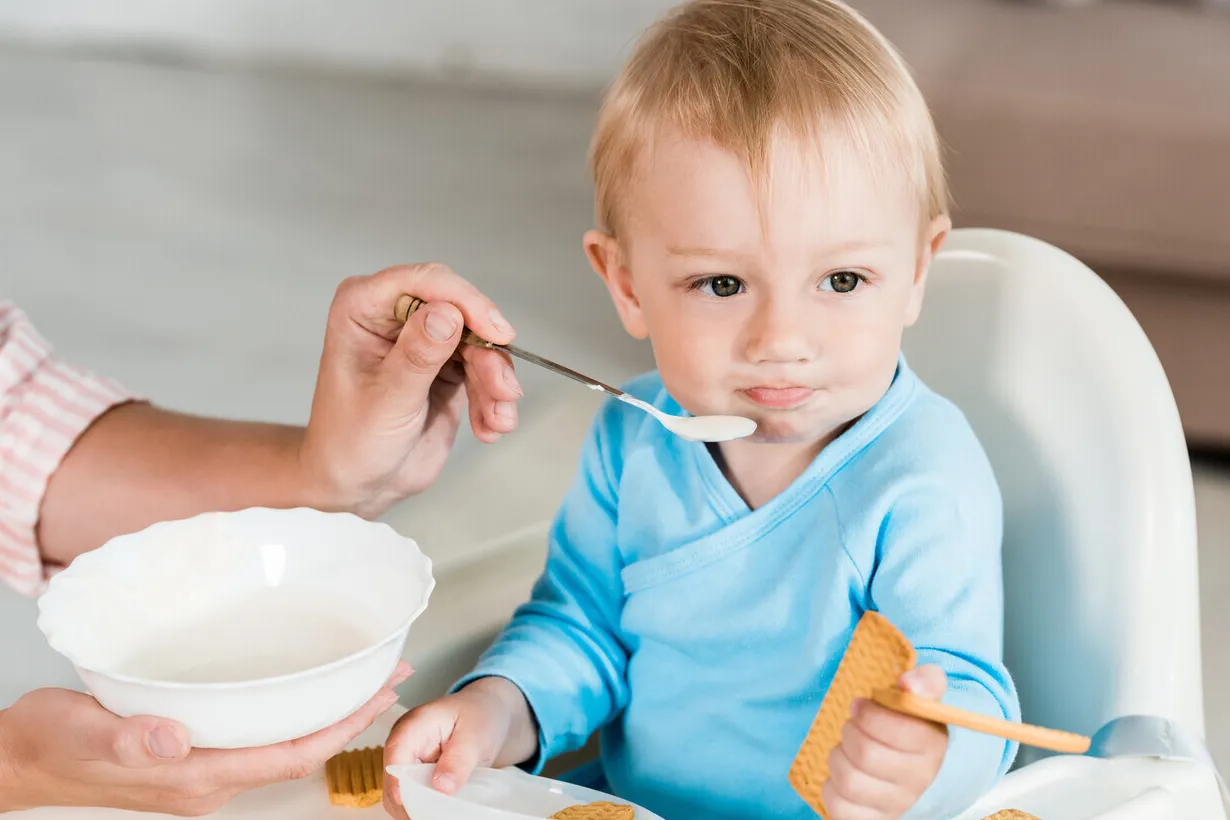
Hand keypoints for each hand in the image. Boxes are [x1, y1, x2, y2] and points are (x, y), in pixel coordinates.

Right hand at [0, 662, 410, 814]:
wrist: (20, 760)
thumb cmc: (49, 743)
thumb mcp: (83, 732)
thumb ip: (130, 737)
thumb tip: (176, 736)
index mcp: (197, 776)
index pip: (290, 755)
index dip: (342, 726)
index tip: (380, 694)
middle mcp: (208, 780)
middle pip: (298, 751)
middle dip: (349, 717)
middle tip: (389, 677)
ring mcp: (200, 772)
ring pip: (280, 746)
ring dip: (323, 716)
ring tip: (359, 681)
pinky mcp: (189, 757)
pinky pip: (255, 740)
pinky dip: (288, 716)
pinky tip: (297, 692)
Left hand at [299, 263, 523, 517]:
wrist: (360, 485)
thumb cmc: (351, 442)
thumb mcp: (386, 401)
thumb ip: (417, 356)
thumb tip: (448, 314)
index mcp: (364, 307)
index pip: (425, 282)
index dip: (466, 302)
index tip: (496, 334)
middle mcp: (398, 316)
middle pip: (463, 312)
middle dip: (488, 355)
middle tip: (503, 392)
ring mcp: (426, 340)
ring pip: (481, 343)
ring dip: (496, 383)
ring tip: (496, 420)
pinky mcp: (448, 367)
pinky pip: (486, 371)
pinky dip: (494, 399)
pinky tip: (489, 427)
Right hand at [382, 677, 537, 818]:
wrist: (487, 713)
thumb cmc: (479, 716)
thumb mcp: (475, 737)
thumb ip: (458, 761)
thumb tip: (441, 787)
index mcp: (414, 725)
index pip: (396, 753)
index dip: (397, 780)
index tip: (407, 803)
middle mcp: (403, 743)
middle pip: (393, 778)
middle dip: (408, 800)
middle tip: (434, 814)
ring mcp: (406, 760)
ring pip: (397, 793)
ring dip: (414, 807)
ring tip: (437, 814)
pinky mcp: (413, 774)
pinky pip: (409, 797)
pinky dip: (420, 806)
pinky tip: (436, 811)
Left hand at [823, 666, 948, 819]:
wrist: (911, 767)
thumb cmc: (908, 725)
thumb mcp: (920, 699)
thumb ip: (923, 681)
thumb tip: (909, 683)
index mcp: (931, 744)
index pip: (896, 730)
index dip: (868, 713)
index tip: (859, 705)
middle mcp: (919, 779)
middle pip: (865, 753)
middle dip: (849, 732)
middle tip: (852, 726)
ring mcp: (897, 804)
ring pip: (849, 781)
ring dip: (838, 758)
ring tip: (846, 750)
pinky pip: (838, 807)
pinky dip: (831, 788)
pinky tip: (843, 774)